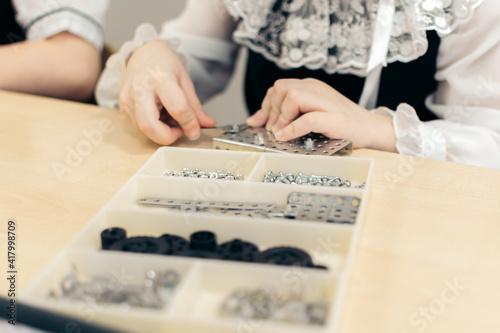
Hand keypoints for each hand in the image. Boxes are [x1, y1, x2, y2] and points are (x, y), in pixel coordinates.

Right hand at [119, 40, 215, 144]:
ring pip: (142, 128)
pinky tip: (159, 116)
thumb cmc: (164, 64)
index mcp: (161, 78)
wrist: (144, 53)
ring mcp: (128, 97)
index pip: (178, 109)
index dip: (190, 124)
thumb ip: (195, 106)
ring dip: (160, 132)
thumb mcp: (185, 81)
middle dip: (167, 136)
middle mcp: (140, 88)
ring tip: (169, 119)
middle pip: (150, 125)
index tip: (196, 131)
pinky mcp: (123, 105)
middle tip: (179, 131)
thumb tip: (207, 124)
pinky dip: (152, 127)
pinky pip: (137, 125)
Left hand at [246, 78, 396, 150]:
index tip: (260, 122)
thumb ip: (286, 114)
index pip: (278, 88)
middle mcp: (317, 90)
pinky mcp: (334, 118)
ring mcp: (326, 103)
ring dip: (281, 117)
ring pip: (293, 97)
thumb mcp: (309, 114)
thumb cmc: (340, 124)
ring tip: (280, 132)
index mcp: (310, 86)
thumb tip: (256, 120)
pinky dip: (292, 129)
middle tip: (272, 129)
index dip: (265, 105)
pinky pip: (307, 119)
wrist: (370, 129)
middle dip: (271, 110)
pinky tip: (286, 137)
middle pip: (282, 88)